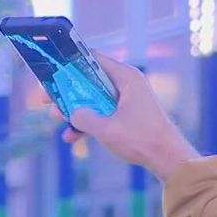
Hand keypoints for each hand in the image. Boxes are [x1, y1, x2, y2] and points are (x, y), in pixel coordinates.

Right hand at [46, 53, 198, 182]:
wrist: (168, 158)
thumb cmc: (142, 140)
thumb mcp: (106, 129)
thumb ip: (84, 118)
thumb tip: (71, 113)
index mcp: (126, 77)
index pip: (93, 58)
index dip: (71, 64)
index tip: (53, 72)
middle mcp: (127, 84)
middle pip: (91, 80)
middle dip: (69, 91)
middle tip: (48, 98)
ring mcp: (128, 99)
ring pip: (94, 98)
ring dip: (76, 109)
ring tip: (56, 118)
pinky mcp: (128, 114)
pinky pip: (103, 112)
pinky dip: (89, 122)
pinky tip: (72, 136)